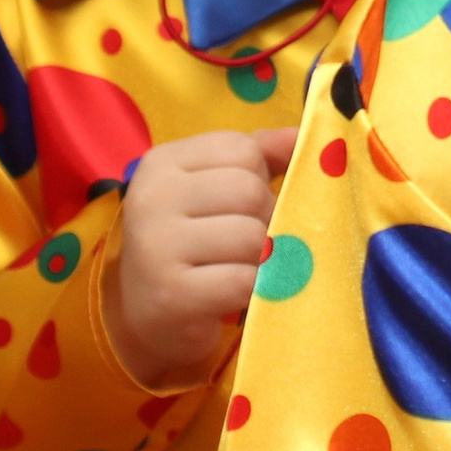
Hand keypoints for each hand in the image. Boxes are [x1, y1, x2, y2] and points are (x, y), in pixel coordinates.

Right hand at [104, 128, 295, 388]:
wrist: (148, 314)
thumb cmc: (194, 239)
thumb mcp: (215, 185)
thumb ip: (260, 153)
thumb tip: (301, 135)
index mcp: (162, 162)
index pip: (243, 150)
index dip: (259, 177)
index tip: (238, 204)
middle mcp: (151, 198)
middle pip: (249, 191)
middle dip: (265, 218)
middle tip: (246, 243)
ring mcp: (156, 247)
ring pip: (252, 236)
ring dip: (262, 257)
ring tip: (241, 267)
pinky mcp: (172, 295)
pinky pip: (244, 280)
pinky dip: (253, 288)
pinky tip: (235, 294)